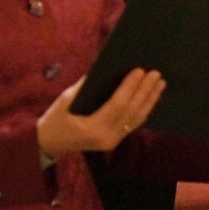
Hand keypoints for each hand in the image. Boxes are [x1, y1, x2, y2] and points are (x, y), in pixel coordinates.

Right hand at [37, 69, 164, 158]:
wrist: (48, 144)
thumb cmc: (55, 119)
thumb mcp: (66, 99)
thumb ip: (87, 84)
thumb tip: (107, 65)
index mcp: (93, 128)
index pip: (118, 104)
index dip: (130, 87)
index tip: (140, 70)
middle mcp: (106, 138)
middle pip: (131, 111)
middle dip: (145, 90)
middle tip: (156, 73)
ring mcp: (112, 141)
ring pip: (136, 118)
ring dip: (150, 99)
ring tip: (160, 82)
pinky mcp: (114, 140)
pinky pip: (133, 123)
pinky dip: (144, 109)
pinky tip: (151, 97)